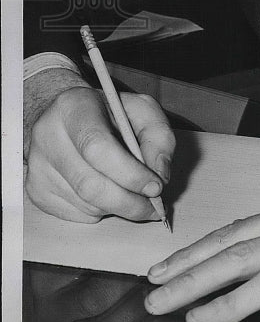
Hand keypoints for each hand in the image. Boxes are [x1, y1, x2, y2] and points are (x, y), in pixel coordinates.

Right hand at [24, 70, 175, 222]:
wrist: (67, 116)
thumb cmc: (109, 112)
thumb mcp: (141, 109)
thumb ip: (159, 136)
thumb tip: (160, 174)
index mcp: (73, 107)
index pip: (97, 147)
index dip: (129, 172)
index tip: (155, 187)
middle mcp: (48, 136)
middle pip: (89, 184)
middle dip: (129, 202)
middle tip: (154, 207)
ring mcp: (38, 166)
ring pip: (85, 204)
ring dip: (118, 207)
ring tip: (134, 195)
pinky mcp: (37, 190)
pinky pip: (77, 214)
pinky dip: (101, 211)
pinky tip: (109, 192)